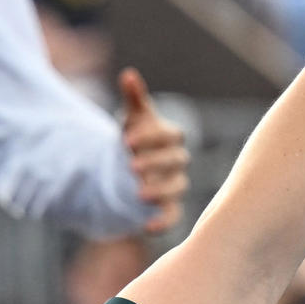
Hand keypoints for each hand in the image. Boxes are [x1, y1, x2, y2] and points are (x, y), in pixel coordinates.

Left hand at [117, 68, 188, 234]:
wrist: (130, 168)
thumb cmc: (136, 138)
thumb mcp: (133, 119)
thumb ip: (134, 99)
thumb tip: (129, 75)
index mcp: (172, 138)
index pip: (172, 136)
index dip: (152, 137)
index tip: (126, 140)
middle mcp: (178, 162)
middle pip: (176, 161)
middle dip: (154, 163)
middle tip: (130, 166)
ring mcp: (175, 185)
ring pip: (176, 188)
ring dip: (160, 191)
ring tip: (139, 194)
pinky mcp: (168, 208)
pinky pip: (173, 217)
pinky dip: (164, 223)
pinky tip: (148, 228)